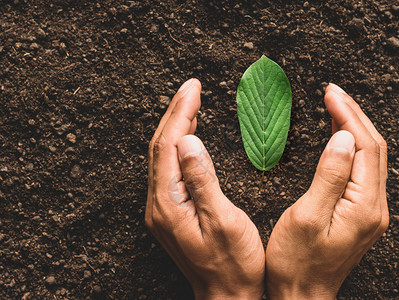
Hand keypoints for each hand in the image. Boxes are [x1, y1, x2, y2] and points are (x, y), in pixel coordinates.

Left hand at [145, 79, 264, 299]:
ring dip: (174, 126)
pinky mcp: (170, 211)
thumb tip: (187, 140)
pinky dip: (176, 145)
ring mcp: (162, 208)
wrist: (225, 295)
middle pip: (160, 147)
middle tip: (191, 88)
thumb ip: (202, 180)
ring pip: (162, 156)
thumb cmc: (233, 263)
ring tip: (190, 103)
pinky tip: (186, 136)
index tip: (194, 89)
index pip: (169, 144)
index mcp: (169, 203)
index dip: (181, 113)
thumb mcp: (223, 221)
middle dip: (175, 113)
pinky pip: (168, 168)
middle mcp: (159, 204)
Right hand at [266, 83, 388, 298]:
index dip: (348, 115)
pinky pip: (363, 170)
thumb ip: (329, 175)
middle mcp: (374, 207)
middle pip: (373, 148)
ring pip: (370, 157)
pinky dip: (352, 146)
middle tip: (333, 92)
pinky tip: (340, 137)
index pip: (365, 146)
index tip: (330, 94)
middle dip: (354, 115)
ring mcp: (369, 210)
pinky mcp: (360, 213)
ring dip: (355, 128)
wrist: (303, 294)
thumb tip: (343, 138)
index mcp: (364, 205)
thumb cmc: (297, 261)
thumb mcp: (307, 216)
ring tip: (336, 106)